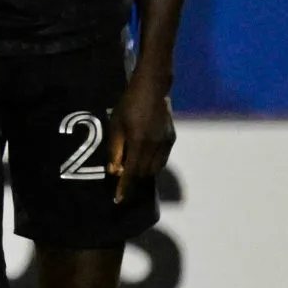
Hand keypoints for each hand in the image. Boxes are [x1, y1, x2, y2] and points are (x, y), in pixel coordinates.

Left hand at [107, 69, 174, 203]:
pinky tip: (144, 160)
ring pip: (155, 169)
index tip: (119, 200)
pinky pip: (162, 160)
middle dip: (133, 180)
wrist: (152, 88)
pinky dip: (152, 164)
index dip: (125, 187)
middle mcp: (155, 146)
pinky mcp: (172, 138)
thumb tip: (115, 171)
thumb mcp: (116, 126)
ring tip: (133, 171)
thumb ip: (115, 149)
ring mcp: (166, 143)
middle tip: (123, 180)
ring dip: (143, 173)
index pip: (132, 172)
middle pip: (144, 174)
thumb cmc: (128, 104)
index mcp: (139, 142)